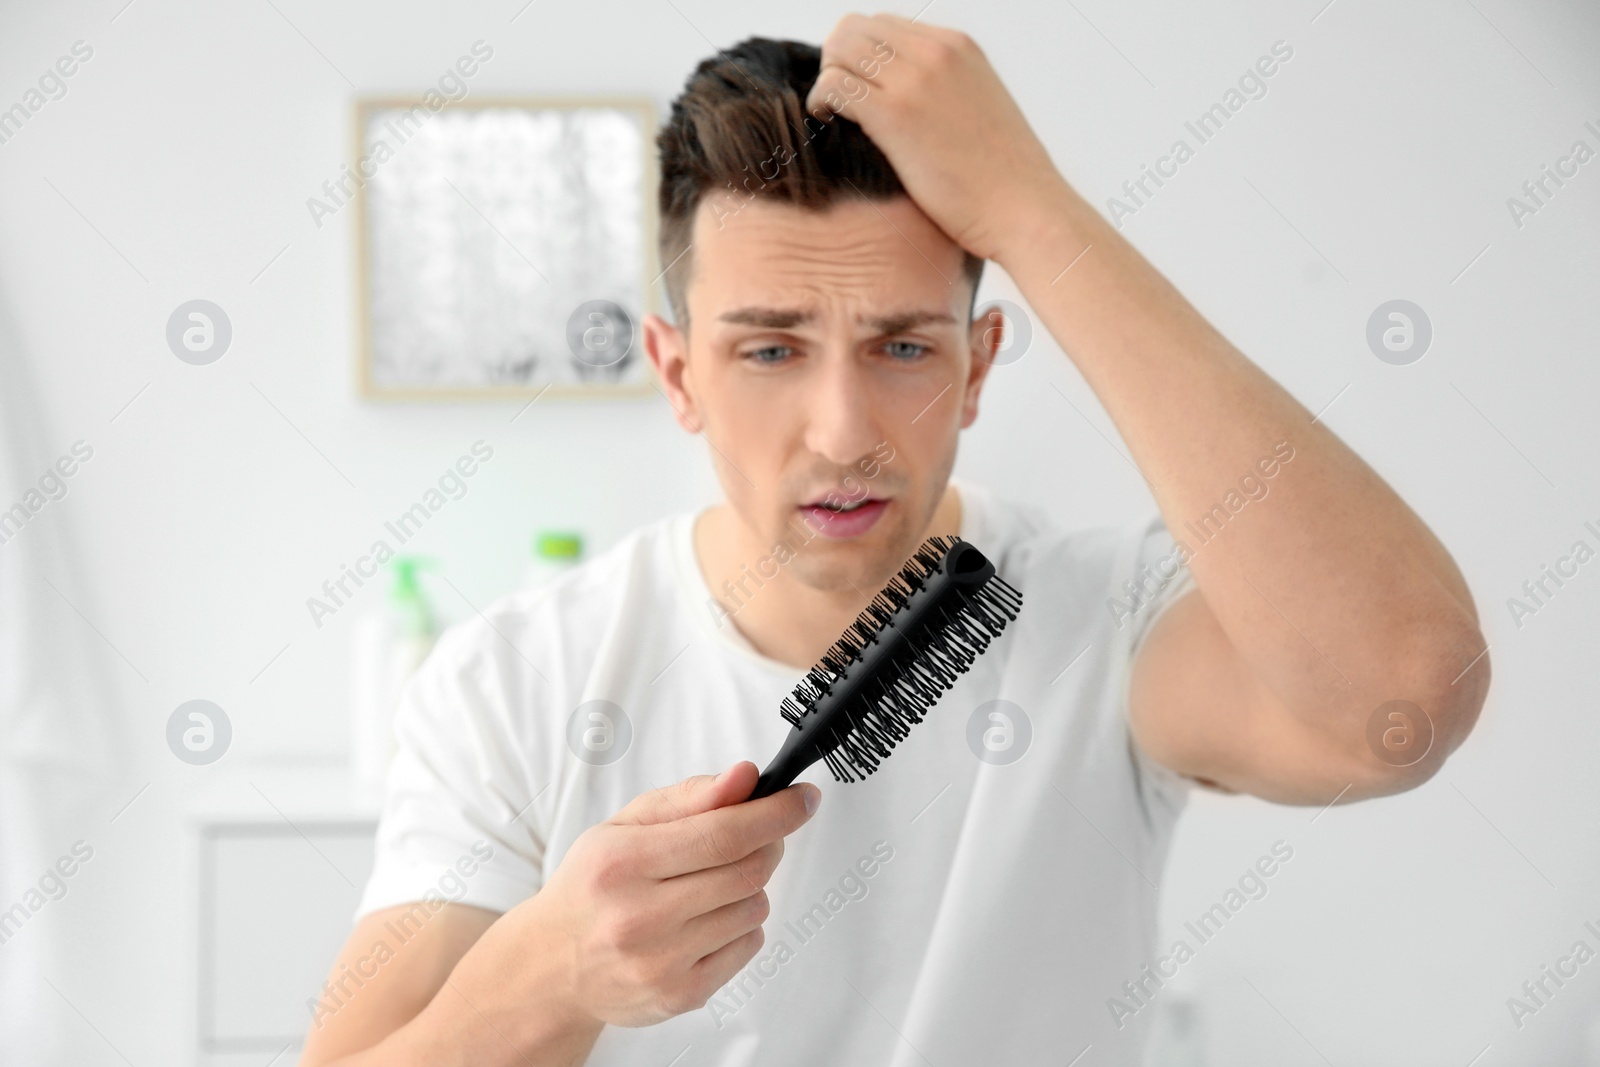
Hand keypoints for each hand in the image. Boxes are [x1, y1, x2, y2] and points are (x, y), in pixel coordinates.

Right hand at [506, 761, 817, 1027]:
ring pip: (754, 907)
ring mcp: (662, 962)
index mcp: (622, 863)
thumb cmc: (593, 885)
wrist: (554, 963)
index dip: (775, 813)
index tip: (802, 798)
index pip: (723, 833)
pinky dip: (741, 924)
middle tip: (757, 833)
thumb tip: (745, 777)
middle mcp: (640, 916)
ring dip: (749, 886)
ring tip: (710, 883)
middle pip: (748, 870)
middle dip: (768, 842)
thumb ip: (690, 797)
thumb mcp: (626, 825)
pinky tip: (706, 919)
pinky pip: (748, 945)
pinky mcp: (682, 994)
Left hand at [804, 13, 1069, 264]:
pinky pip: (834, 84)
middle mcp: (936, 51)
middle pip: (854, 29)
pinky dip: (821, 100)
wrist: (1024, 210)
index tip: (859, 91)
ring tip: (833, 115)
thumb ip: (941, 90)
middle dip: (837, 62)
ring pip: (839, 49)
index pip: (883, 25)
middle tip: (839, 104)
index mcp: (957, 46)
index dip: (860, 56)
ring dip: (827, 79)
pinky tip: (828, 123)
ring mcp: (915, 79)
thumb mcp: (977, 109)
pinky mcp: (896, 114)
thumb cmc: (1002, 180)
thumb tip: (902, 103)